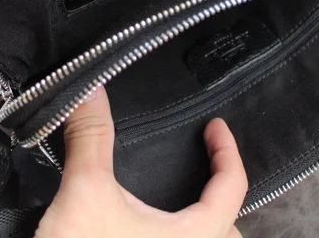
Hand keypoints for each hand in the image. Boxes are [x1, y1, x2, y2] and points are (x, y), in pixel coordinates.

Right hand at [35, 87, 247, 237]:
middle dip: (223, 198)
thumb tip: (89, 94)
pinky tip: (151, 236)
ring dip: (206, 230)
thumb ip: (91, 139)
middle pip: (230, 228)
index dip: (227, 149)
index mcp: (196, 236)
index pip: (232, 185)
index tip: (215, 128)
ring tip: (187, 210)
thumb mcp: (86, 194)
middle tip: (209, 171)